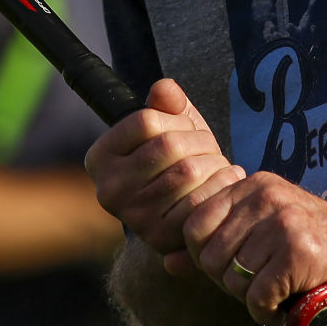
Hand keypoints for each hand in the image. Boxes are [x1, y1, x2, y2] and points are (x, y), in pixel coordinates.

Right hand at [85, 79, 245, 256]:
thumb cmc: (174, 161)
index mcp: (101, 157)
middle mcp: (109, 189)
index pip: (146, 120)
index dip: (177, 118)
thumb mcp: (168, 126)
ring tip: (218, 163)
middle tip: (210, 147)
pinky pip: (200, 200)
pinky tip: (226, 181)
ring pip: (188, 171)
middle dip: (200, 140)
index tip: (186, 127)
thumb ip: (166, 103)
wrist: (180, 214)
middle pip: (169, 145)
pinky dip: (222, 184)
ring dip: (215, 162)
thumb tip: (165, 89)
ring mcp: (133, 215)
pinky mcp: (160, 236)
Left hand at [182, 172, 326, 323]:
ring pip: (233, 279)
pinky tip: (285, 304)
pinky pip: (258, 296)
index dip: (208, 257)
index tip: (238, 266)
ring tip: (276, 291)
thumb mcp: (264, 233)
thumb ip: (216, 244)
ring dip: (251, 299)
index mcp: (253, 185)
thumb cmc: (318, 246)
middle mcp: (266, 196)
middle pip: (210, 257)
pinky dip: (267, 312)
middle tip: (260, 284)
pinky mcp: (301, 252)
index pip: (195, 225)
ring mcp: (284, 221)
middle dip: (229, 282)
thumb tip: (167, 263)